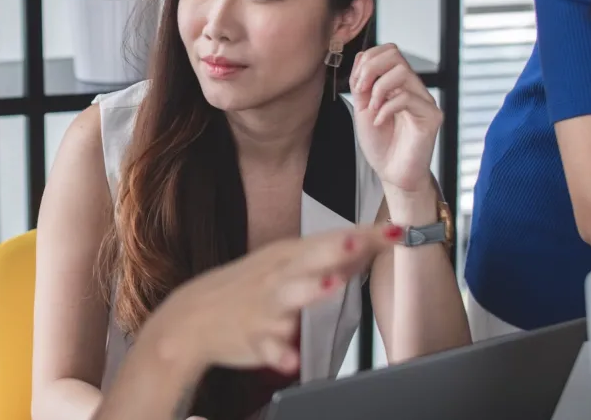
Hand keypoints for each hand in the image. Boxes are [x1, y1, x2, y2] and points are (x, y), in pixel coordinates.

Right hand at [140, 225, 397, 377]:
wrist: (192, 316)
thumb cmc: (244, 289)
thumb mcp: (283, 265)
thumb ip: (327, 259)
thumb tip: (369, 245)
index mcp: (288, 256)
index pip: (332, 240)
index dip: (366, 236)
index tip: (398, 230)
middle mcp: (277, 276)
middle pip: (309, 259)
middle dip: (334, 249)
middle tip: (358, 240)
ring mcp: (265, 307)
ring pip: (288, 297)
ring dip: (309, 290)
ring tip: (331, 285)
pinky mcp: (252, 337)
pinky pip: (267, 347)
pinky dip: (278, 354)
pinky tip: (290, 360)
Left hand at [349, 44, 441, 195]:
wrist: (392, 173)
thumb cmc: (380, 143)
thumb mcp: (363, 108)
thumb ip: (362, 84)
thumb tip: (363, 57)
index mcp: (398, 84)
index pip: (388, 51)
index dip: (368, 60)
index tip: (357, 84)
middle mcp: (414, 88)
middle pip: (395, 53)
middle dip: (370, 69)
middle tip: (361, 92)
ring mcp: (425, 100)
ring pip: (402, 72)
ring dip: (378, 89)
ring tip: (372, 109)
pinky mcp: (432, 116)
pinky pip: (408, 98)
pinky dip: (386, 108)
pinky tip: (379, 122)